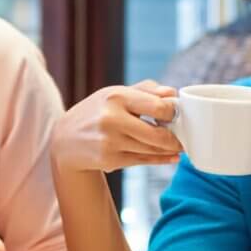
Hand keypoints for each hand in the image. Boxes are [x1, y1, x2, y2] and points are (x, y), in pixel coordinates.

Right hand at [50, 80, 181, 172]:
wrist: (65, 141)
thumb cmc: (96, 112)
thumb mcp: (115, 93)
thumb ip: (146, 90)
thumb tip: (172, 93)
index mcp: (116, 97)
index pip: (158, 106)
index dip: (173, 112)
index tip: (177, 114)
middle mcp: (112, 119)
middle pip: (158, 134)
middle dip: (176, 137)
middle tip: (185, 136)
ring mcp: (110, 142)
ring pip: (152, 150)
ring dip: (170, 150)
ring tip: (180, 146)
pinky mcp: (110, 160)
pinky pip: (143, 161)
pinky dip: (160, 160)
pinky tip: (171, 157)